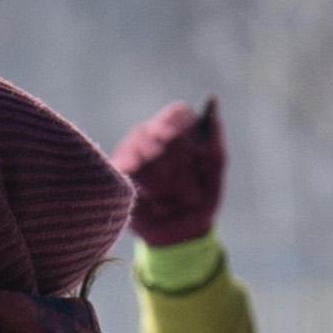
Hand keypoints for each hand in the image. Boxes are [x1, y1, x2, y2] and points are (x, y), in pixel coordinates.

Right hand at [109, 96, 224, 251]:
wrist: (179, 233)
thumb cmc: (200, 196)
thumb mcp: (215, 168)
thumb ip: (213, 136)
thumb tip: (211, 99)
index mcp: (174, 127)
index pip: (177, 113)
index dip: (187, 134)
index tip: (198, 156)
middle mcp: (149, 133)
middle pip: (163, 133)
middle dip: (181, 165)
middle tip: (189, 191)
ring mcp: (129, 151)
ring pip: (146, 151)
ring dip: (165, 180)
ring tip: (172, 199)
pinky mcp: (117, 171)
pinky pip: (129, 169)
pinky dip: (147, 187)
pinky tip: (154, 200)